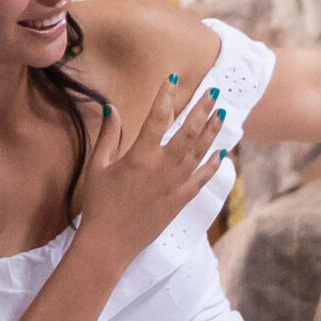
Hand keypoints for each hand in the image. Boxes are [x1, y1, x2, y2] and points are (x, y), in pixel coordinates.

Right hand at [74, 73, 225, 271]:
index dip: (166, 95)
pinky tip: (222, 153)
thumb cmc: (99, 204)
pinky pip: (203, 178)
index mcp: (140, 156)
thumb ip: (108, 136)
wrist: (110, 243)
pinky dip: (214, 164)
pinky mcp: (182, 200)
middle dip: (203, 108)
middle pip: (189, 131)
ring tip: (222, 112)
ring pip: (201, 151)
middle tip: (215, 91)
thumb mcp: (98, 166)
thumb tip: (112, 108)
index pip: (158, 117)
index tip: (174, 78)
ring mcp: (176, 184)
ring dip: (213, 130)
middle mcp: (163, 167)